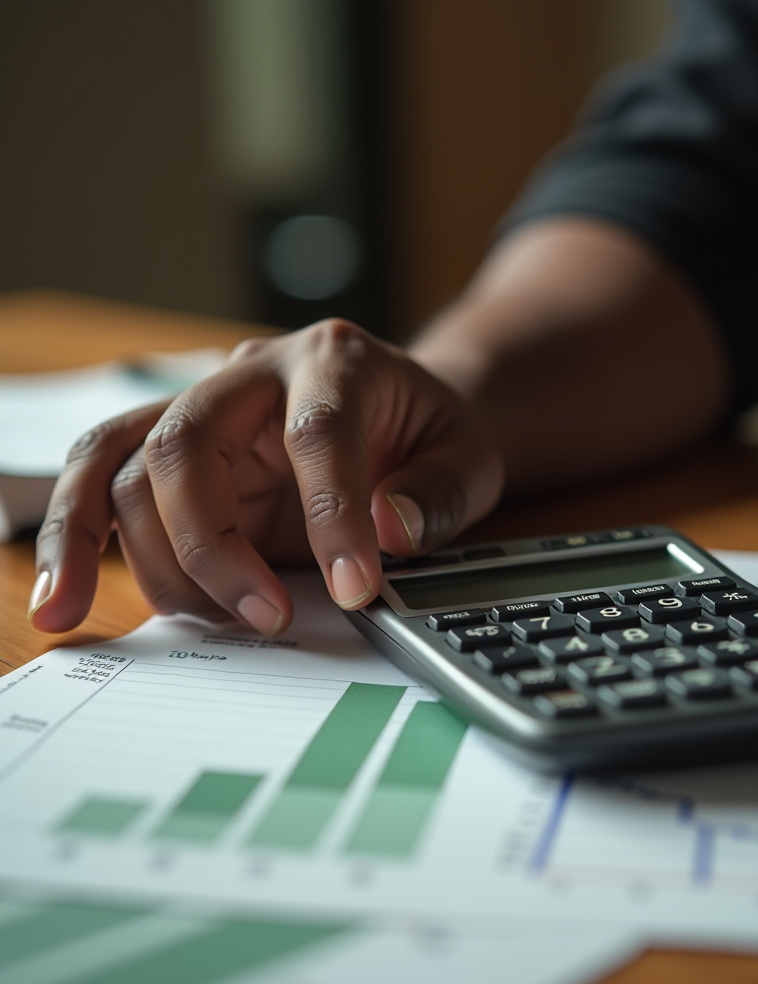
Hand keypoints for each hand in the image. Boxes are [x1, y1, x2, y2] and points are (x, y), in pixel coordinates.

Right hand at [29, 319, 504, 635]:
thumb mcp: (467, 457)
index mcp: (336, 362)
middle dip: (214, 545)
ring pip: (126, 465)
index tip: (356, 590)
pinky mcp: (174, 452)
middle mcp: (253, 373)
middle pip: (187, 442)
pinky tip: (63, 600)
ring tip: (194, 621)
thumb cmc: (428, 433)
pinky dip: (74, 540)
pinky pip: (102, 481)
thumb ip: (438, 493)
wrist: (399, 411)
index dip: (331, 518)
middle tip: (267, 618)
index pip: (317, 433)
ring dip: (150, 559)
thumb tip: (387, 532)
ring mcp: (203, 407)